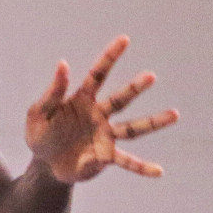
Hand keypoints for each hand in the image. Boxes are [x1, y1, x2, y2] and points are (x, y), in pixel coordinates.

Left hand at [25, 36, 177, 183]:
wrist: (45, 165)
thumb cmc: (41, 135)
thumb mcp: (38, 114)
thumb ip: (52, 93)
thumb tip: (63, 64)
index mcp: (82, 99)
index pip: (98, 74)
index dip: (110, 57)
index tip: (124, 39)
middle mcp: (99, 114)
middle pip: (121, 99)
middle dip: (135, 88)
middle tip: (151, 76)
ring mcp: (105, 135)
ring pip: (133, 128)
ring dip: (154, 122)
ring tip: (175, 114)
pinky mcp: (105, 157)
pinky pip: (127, 162)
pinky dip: (142, 167)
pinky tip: (159, 172)